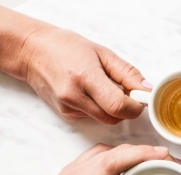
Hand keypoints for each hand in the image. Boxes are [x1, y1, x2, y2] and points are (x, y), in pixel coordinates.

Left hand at [0, 144, 180, 174]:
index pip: (111, 164)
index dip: (139, 155)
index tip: (164, 156)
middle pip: (116, 152)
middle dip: (148, 153)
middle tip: (174, 164)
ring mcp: (75, 171)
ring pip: (110, 149)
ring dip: (136, 151)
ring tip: (159, 162)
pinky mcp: (74, 170)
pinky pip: (102, 152)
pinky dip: (122, 153)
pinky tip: (134, 163)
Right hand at [23, 27, 149, 123]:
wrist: (33, 52)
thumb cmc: (67, 48)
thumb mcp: (103, 54)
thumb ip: (128, 74)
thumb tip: (146, 90)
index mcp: (85, 77)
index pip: (118, 106)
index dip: (135, 106)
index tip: (140, 99)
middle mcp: (74, 96)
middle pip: (114, 118)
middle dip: (126, 108)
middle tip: (125, 91)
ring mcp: (68, 108)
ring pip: (105, 120)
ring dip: (113, 109)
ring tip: (104, 87)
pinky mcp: (66, 115)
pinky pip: (94, 118)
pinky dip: (99, 109)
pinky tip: (90, 93)